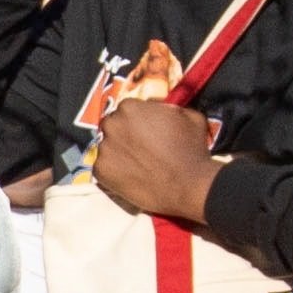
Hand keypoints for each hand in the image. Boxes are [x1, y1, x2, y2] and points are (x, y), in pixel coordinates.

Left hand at [83, 83, 225, 225]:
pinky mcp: (100, 171)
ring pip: (107, 147)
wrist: (188, 185)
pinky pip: (103, 167)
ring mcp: (104, 149)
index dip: (137, 119)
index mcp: (130, 107)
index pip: (127, 109)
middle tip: (140, 146)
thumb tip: (161, 108)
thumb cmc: (191, 149)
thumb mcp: (188, 115)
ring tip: (137, 164)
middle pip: (113, 126)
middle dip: (124, 133)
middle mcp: (112, 125)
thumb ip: (168, 107)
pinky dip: (114, 171)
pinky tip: (131, 176)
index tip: (146, 128)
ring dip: (118, 152)